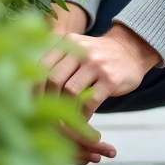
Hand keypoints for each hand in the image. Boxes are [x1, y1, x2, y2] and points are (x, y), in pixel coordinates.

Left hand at [43, 3, 113, 163]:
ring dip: (65, 111)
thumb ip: (57, 64)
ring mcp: (96, 64)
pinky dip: (83, 116)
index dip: (33, 89)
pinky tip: (83, 120)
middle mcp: (80, 51)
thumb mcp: (77, 50)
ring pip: (70, 92)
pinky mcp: (110, 78)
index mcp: (67, 43)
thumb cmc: (98, 57)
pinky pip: (90, 101)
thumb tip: (31, 92)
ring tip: (64, 122)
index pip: (41, 67)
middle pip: (53, 79)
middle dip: (47, 102)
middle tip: (46, 118)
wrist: (132, 49)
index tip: (31, 106)